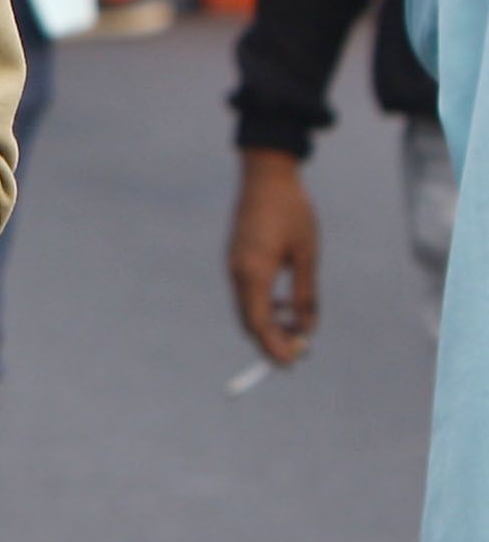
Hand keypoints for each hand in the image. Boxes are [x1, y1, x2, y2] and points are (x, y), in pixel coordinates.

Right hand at [228, 146, 318, 365]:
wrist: (265, 176)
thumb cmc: (291, 212)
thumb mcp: (307, 255)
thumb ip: (306, 294)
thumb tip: (307, 328)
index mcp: (253, 272)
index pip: (259, 323)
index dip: (274, 348)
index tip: (292, 365)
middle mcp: (237, 272)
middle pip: (249, 321)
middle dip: (271, 341)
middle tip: (300, 352)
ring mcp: (233, 265)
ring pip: (247, 308)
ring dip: (269, 324)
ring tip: (298, 327)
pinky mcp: (236, 258)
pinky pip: (246, 293)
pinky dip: (263, 307)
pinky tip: (285, 305)